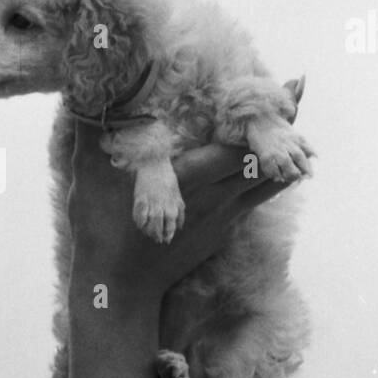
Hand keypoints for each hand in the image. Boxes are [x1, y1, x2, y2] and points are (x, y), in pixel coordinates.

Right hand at [68, 77, 306, 307]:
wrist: (119, 291)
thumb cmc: (102, 234)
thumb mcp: (91, 179)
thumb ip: (92, 134)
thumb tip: (83, 95)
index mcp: (191, 180)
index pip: (244, 146)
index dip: (265, 118)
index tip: (284, 86)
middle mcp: (217, 198)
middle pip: (269, 160)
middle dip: (285, 128)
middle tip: (294, 90)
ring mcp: (223, 218)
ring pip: (269, 182)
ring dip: (282, 153)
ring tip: (292, 124)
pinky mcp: (221, 232)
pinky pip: (254, 199)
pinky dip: (266, 177)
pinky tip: (263, 161)